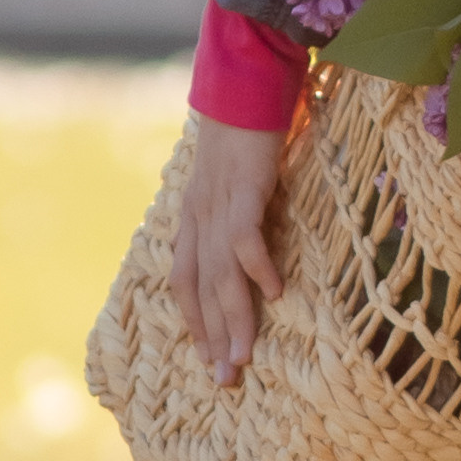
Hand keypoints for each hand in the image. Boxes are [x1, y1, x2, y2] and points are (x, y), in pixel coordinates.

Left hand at [171, 118, 286, 384]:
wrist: (246, 81)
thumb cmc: (247, 131)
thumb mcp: (235, 181)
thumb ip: (237, 213)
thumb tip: (252, 252)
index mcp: (193, 218)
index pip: (186, 282)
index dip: (196, 322)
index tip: (211, 358)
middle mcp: (198, 217)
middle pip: (200, 289)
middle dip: (211, 337)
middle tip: (225, 379)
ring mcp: (218, 204)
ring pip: (221, 275)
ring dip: (233, 319)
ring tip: (244, 357)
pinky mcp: (243, 189)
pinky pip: (245, 239)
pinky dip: (257, 269)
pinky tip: (274, 295)